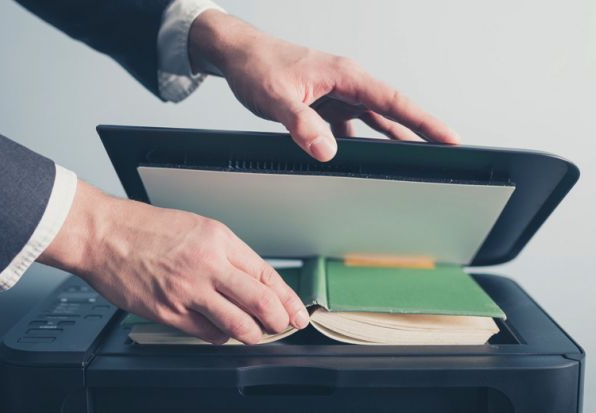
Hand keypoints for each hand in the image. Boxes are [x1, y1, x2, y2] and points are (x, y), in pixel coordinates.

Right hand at [38, 181, 308, 343]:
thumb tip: (255, 281)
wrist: (104, 235)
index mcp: (219, 240)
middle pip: (261, 302)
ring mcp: (188, 291)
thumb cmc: (147, 229)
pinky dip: (221, 337)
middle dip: (279, 320)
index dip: (288, 298)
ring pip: (238, 324)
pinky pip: (207, 334)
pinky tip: (221, 332)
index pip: (267, 274)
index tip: (297, 311)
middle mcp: (208, 265)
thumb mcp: (198, 229)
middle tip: (283, 326)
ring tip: (254, 333)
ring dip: (252, 334)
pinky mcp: (168, 312)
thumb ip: (227, 255)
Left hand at [189, 10, 459, 161]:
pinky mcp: (325, 103)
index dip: (424, 121)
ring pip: (373, 120)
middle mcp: (346, 83)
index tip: (449, 137)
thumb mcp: (276, 98)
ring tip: (412, 161)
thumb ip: (302, 124)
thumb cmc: (257, 66)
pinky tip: (362, 157)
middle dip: (419, 131)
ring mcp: (337, 93)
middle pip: (391, 111)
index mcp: (344, 76)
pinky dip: (360, 141)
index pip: (393, 101)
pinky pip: (351, 125)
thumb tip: (327, 152)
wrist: (238, 55)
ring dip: (391, 139)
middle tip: (444, 152)